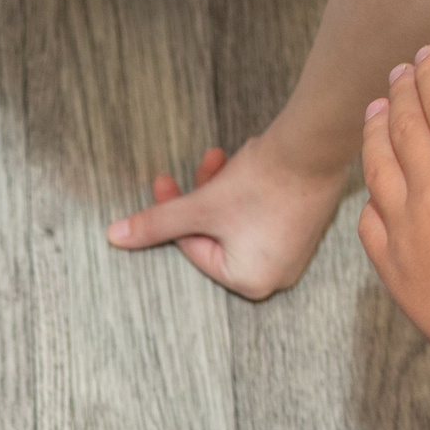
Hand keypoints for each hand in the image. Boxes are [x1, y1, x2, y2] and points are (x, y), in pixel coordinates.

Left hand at [104, 133, 347, 300]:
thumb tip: (115, 237)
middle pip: (215, 235)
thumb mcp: (200, 205)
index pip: (194, 247)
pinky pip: (261, 215)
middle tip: (200, 165)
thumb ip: (156, 224)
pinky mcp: (303, 229)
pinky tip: (247, 164)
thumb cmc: (261, 183)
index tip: (162, 181)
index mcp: (249, 281)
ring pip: (236, 221)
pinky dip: (246, 193)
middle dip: (201, 197)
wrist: (313, 148)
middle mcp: (275, 276)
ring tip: (223, 158)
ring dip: (221, 189)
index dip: (174, 212)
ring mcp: (292, 253)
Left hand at [357, 45, 429, 429]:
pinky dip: (371, 194)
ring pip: (378, 167)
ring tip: (374, 110)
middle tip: (397, 72)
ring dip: (373, 131)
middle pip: (404, 127)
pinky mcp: (392, 268)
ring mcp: (405, 231)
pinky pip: (370, 220)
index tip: (426, 53)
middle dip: (399, 91)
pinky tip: (377, 184)